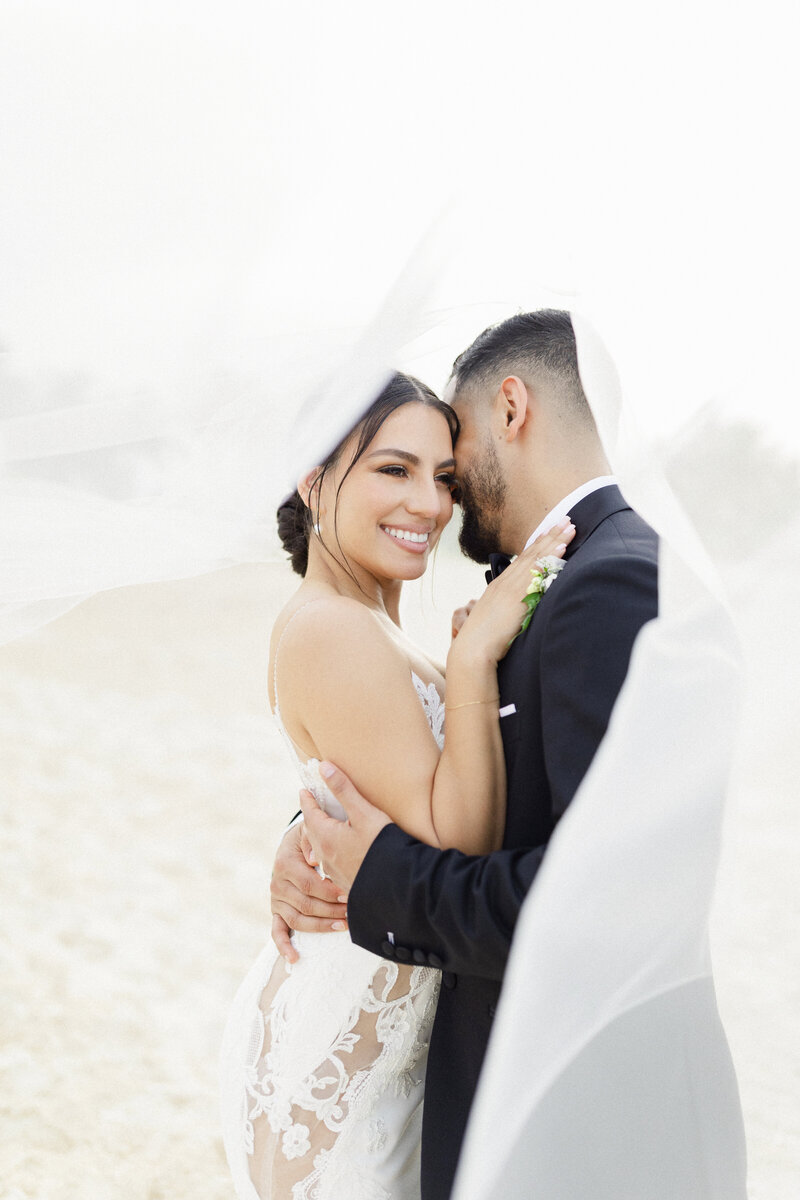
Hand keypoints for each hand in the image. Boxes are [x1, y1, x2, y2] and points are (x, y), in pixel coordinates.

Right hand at [269, 821, 349, 962]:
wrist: (293, 845)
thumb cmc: (307, 839)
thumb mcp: (309, 831)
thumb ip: (312, 839)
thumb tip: (314, 859)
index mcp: (285, 863)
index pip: (309, 884)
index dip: (330, 893)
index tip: (349, 896)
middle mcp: (277, 883)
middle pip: (306, 904)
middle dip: (332, 910)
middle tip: (352, 911)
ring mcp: (276, 900)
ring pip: (298, 920)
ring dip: (321, 926)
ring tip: (342, 926)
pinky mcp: (276, 911)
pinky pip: (277, 931)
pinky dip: (284, 946)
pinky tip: (295, 957)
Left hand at [300, 764, 391, 893]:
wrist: (397, 883)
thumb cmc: (381, 845)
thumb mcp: (363, 812)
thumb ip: (343, 789)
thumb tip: (324, 767)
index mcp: (325, 837)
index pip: (309, 813)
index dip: (307, 800)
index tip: (304, 791)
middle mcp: (325, 856)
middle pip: (312, 832)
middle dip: (312, 818)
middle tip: (312, 806)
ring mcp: (334, 872)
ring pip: (320, 849)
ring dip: (320, 836)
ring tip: (325, 828)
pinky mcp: (345, 882)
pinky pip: (331, 864)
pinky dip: (331, 852)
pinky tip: (340, 854)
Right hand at [452, 517, 574, 664]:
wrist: (472, 650)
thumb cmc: (481, 642)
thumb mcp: (494, 622)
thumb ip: (506, 613)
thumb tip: (515, 615)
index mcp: (498, 587)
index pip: (522, 561)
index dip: (538, 545)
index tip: (551, 533)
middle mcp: (504, 582)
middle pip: (531, 553)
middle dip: (549, 535)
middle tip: (566, 519)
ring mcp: (510, 587)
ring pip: (536, 557)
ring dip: (554, 541)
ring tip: (569, 526)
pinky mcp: (517, 595)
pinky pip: (537, 571)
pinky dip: (550, 557)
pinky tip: (562, 548)